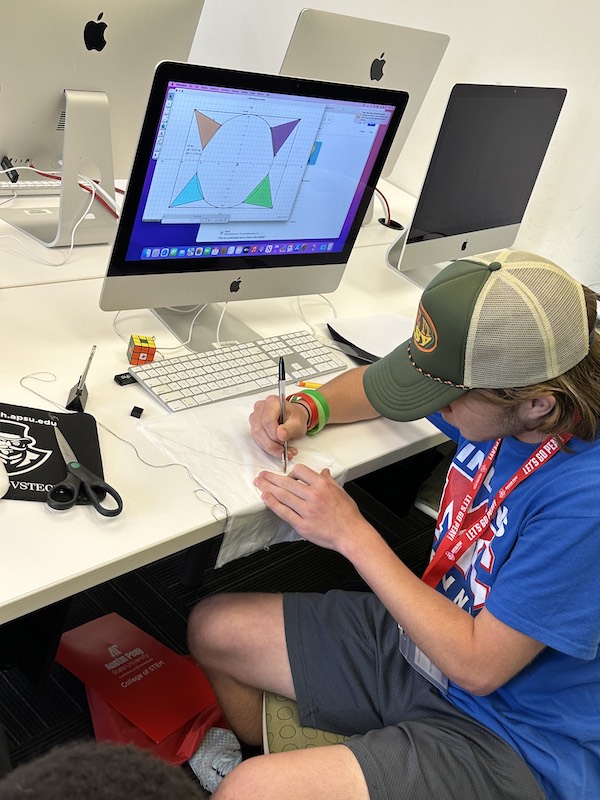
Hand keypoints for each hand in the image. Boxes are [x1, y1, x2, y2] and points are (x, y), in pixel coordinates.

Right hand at [249, 395, 308, 459]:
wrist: (293, 418)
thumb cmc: (295, 417)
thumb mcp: (299, 423)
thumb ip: (291, 428)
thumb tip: (280, 435)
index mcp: (272, 402)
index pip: (267, 420)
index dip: (274, 434)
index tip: (284, 441)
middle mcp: (261, 407)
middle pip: (260, 429)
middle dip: (272, 443)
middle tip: (285, 449)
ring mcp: (255, 416)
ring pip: (257, 436)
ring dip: (270, 447)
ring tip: (284, 451)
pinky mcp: (254, 425)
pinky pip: (257, 439)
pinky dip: (267, 447)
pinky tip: (278, 449)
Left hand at [254, 463, 371, 553]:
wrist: (351, 534)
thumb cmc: (348, 515)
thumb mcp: (340, 491)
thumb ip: (329, 481)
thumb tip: (323, 472)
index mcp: (323, 486)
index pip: (300, 471)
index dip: (291, 472)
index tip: (287, 476)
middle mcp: (313, 496)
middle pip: (287, 483)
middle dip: (272, 478)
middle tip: (262, 475)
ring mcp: (307, 511)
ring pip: (283, 496)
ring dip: (268, 488)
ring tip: (259, 483)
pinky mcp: (302, 525)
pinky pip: (284, 512)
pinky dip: (273, 504)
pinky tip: (265, 498)